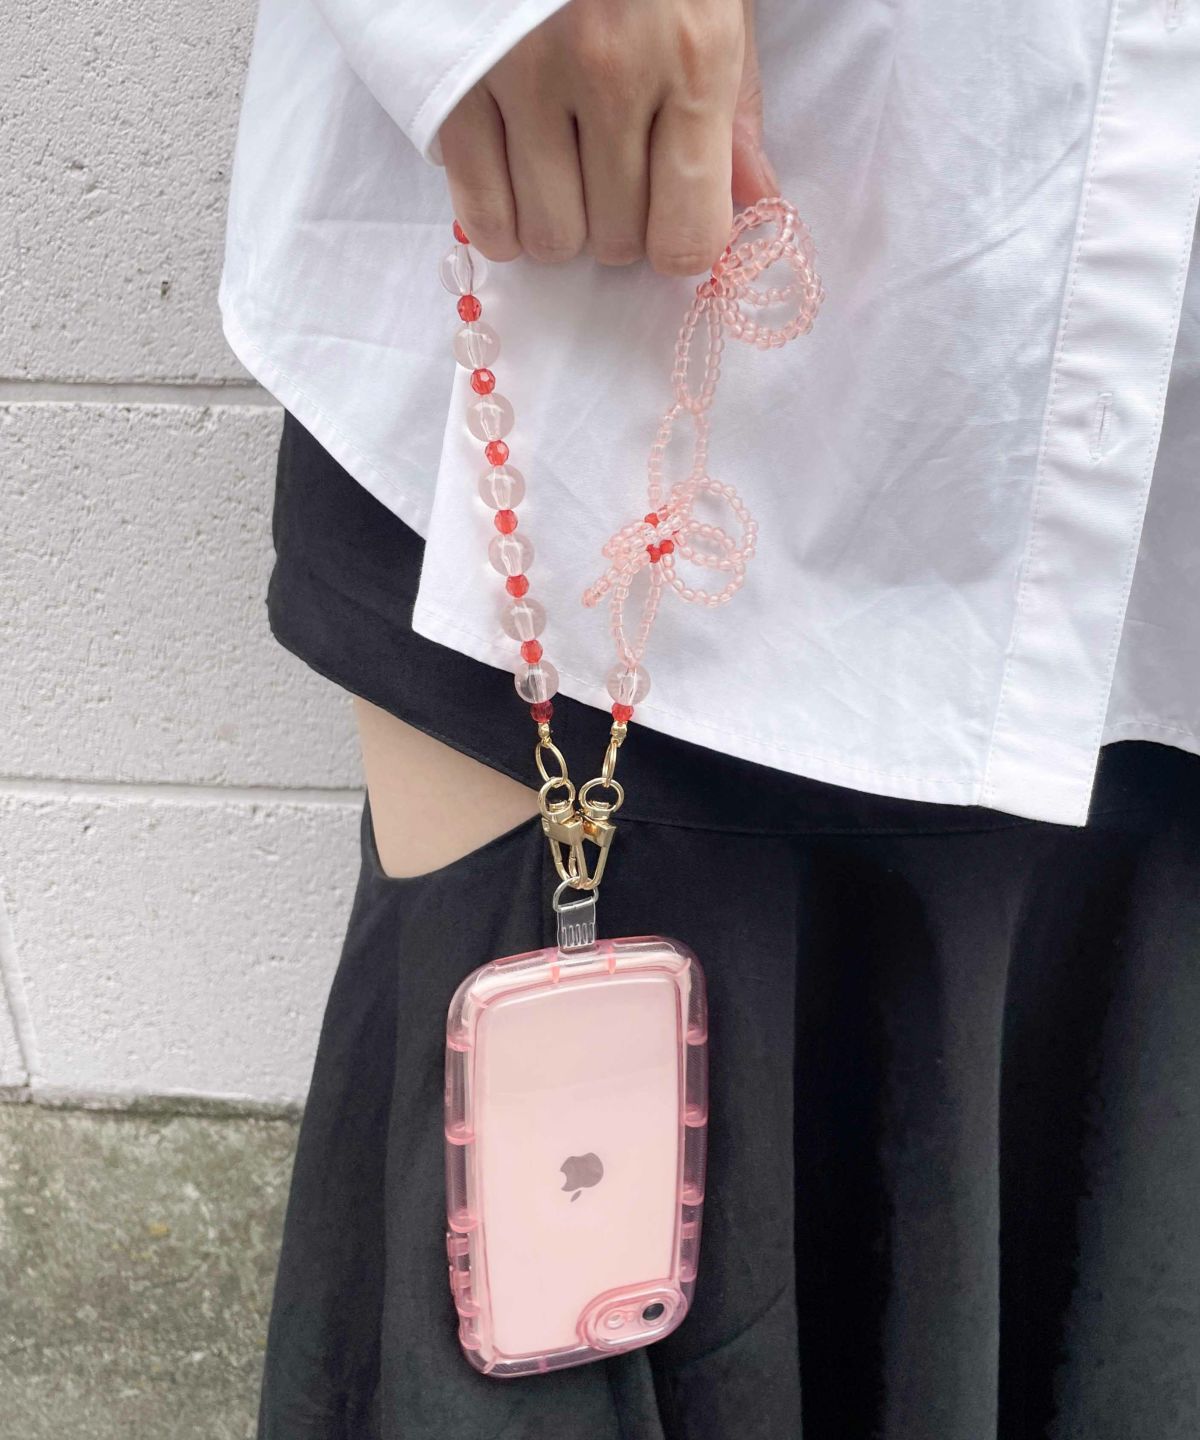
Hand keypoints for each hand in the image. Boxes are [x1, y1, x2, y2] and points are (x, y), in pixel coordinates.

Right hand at [437, 0, 777, 276]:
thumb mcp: (714, 2)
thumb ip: (734, 112)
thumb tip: (758, 205)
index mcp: (692, 56)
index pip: (689, 234)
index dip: (679, 244)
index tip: (670, 220)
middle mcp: (610, 75)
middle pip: (617, 242)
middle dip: (619, 225)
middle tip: (610, 169)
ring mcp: (523, 77)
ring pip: (549, 238)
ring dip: (559, 224)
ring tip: (561, 170)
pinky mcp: (456, 81)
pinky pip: (482, 217)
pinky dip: (502, 223)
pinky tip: (516, 182)